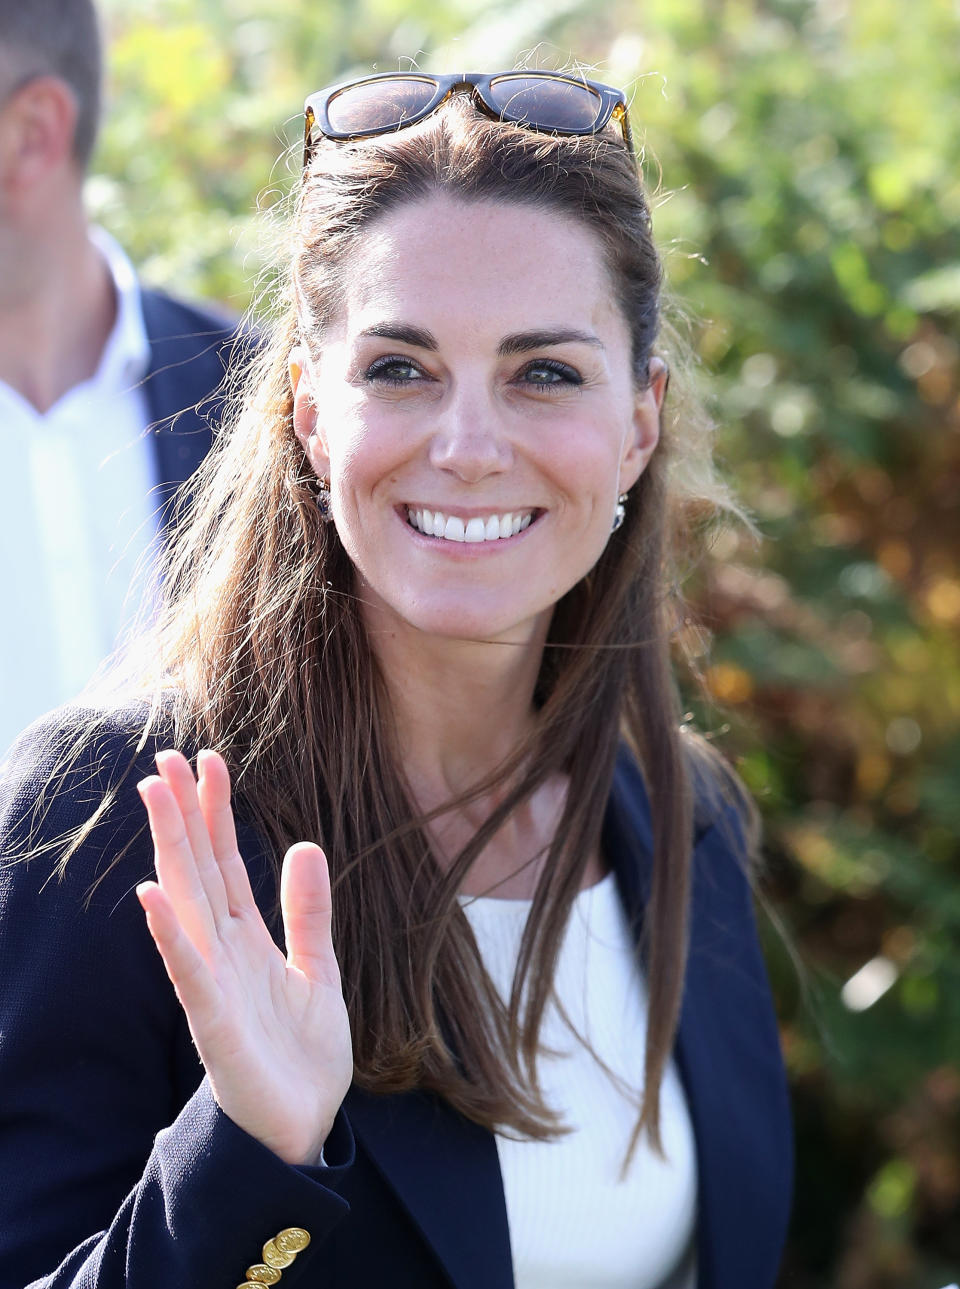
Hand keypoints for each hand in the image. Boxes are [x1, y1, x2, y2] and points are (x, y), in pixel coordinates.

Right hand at [135, 749, 352, 1165]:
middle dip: (183, 815)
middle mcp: (223, 953)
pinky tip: (153, 895)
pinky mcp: (215, 1025)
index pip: (226, 862)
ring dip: (170, 851)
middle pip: (199, 870)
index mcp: (247, 938)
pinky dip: (171, 935)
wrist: (302, 1128)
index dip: (216, 812)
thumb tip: (304, 845)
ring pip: (188, 904)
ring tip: (154, 799)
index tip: (207, 761)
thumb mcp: (318, 969)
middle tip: (164, 758)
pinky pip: (191, 973)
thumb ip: (308, 912)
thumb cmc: (301, 1054)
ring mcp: (215, 985)